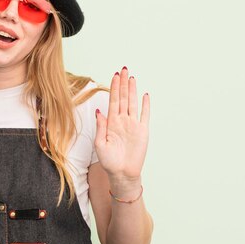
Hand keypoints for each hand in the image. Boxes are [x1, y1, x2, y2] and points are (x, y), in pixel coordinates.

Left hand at [94, 66, 149, 186]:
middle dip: (123, 84)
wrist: (122, 173)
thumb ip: (101, 127)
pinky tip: (145, 95)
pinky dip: (145, 105)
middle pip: (123, 98)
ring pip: (133, 103)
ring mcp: (133, 125)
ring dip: (132, 90)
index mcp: (111, 122)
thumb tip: (99, 111)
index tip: (114, 76)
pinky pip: (144, 115)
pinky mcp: (143, 131)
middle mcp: (122, 121)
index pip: (113, 101)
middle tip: (123, 70)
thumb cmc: (109, 161)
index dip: (114, 88)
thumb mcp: (100, 144)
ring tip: (132, 77)